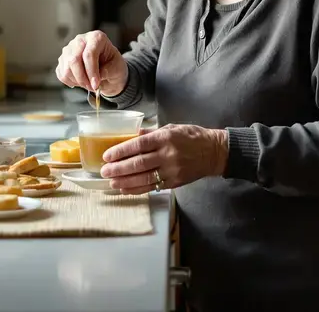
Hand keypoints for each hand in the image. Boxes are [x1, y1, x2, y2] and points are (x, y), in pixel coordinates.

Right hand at [55, 30, 127, 97]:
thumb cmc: (113, 64)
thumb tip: (95, 79)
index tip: (96, 84)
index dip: (92, 71)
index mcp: (96, 37)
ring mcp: (69, 49)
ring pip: (66, 68)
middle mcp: (80, 40)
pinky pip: (61, 74)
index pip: (89, 54)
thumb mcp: (117, 67)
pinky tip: (80, 81)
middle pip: (74, 60)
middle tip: (92, 87)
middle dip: (83, 78)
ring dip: (77, 81)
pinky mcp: (62, 59)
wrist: (108, 67)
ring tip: (88, 84)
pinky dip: (70, 82)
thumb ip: (108, 71)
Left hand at [100, 124, 228, 193]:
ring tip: (111, 182)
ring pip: (144, 179)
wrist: (213, 152)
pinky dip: (136, 189)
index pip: (138, 145)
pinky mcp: (175, 182)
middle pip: (138, 164)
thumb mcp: (171, 128)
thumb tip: (131, 136)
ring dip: (125, 182)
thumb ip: (150, 134)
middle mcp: (168, 155)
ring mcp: (172, 170)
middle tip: (104, 171)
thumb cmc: (191, 137)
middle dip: (118, 169)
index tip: (107, 156)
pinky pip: (152, 187)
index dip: (121, 151)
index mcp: (165, 138)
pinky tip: (125, 189)